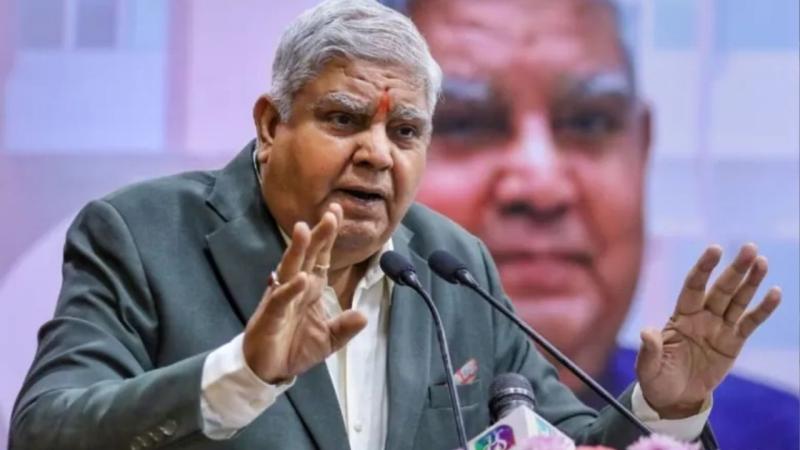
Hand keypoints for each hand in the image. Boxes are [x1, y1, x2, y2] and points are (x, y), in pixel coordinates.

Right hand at [242, 203, 367, 382]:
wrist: (268, 370)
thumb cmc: (294, 348)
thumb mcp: (328, 341)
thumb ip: (344, 327)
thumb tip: (363, 316)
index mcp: (310, 289)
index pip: (321, 257)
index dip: (328, 236)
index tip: (337, 212)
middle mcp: (295, 288)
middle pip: (307, 256)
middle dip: (319, 234)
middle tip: (331, 212)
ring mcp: (281, 300)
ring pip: (290, 269)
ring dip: (298, 250)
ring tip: (305, 229)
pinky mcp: (270, 316)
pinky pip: (280, 299)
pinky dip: (290, 289)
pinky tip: (300, 278)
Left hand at [636, 243, 780, 417]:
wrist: (674, 398)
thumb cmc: (657, 378)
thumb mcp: (647, 367)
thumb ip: (650, 350)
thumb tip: (646, 332)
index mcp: (680, 317)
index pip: (693, 286)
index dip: (703, 268)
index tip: (715, 249)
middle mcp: (702, 317)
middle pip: (721, 289)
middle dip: (734, 269)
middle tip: (749, 247)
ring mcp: (719, 328)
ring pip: (738, 300)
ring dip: (750, 281)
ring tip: (761, 261)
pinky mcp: (733, 343)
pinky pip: (750, 323)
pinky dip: (763, 309)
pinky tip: (774, 292)